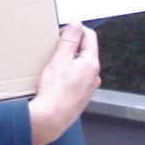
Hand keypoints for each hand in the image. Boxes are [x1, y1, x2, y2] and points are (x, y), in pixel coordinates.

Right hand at [27, 23, 99, 144]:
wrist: (50, 119)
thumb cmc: (55, 92)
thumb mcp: (59, 60)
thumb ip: (69, 40)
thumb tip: (76, 25)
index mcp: (91, 64)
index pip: (89, 36)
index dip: (75, 30)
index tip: (62, 32)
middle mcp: (93, 76)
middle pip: (85, 51)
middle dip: (70, 46)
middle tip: (54, 48)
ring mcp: (88, 88)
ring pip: (79, 65)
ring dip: (67, 60)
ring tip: (52, 64)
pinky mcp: (80, 97)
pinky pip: (75, 78)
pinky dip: (66, 74)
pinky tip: (54, 79)